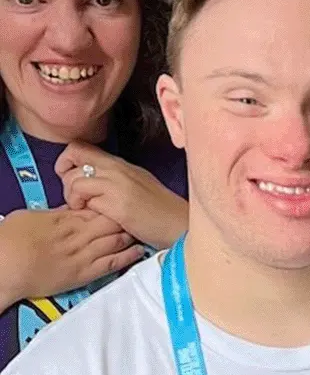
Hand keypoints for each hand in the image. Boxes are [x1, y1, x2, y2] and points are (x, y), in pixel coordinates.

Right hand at [0, 208, 143, 308]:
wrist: (4, 267)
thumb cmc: (11, 240)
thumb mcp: (32, 217)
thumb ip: (55, 214)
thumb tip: (70, 210)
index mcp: (66, 219)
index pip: (98, 208)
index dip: (112, 204)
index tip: (122, 202)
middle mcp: (79, 235)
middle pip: (113, 222)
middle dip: (126, 218)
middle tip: (138, 216)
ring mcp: (83, 255)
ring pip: (117, 240)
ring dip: (131, 234)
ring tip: (142, 231)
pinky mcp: (84, 274)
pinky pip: (113, 264)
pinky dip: (129, 256)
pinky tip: (140, 251)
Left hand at [56, 142, 186, 248]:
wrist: (178, 226)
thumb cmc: (158, 210)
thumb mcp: (135, 184)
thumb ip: (111, 178)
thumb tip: (85, 178)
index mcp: (120, 163)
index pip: (79, 148)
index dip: (66, 161)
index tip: (71, 179)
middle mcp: (117, 169)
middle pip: (72, 158)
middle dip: (66, 181)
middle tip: (78, 199)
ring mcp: (118, 185)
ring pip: (75, 181)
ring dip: (73, 198)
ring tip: (86, 209)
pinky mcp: (118, 205)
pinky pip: (87, 202)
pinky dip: (86, 211)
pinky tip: (98, 217)